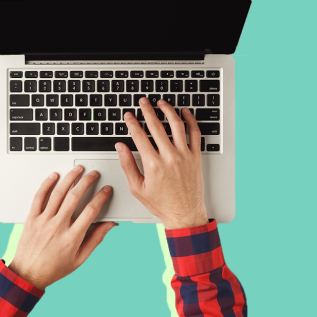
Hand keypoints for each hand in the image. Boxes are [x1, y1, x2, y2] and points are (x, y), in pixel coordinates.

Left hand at [8, 166, 116, 289]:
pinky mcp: (31, 219)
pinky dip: (46, 184)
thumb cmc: (54, 268)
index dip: (101, 197)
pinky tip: (54, 176)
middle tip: (93, 174)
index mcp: (72, 237)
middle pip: (75, 197)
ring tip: (77, 170)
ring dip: (69, 178)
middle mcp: (58, 226)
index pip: (91, 211)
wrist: (28, 274)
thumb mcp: (80, 258)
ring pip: (58, 193)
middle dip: (87, 181)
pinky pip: (39, 197)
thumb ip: (96, 239)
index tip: (106, 190)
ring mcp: (43, 221)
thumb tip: (109, 225)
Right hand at [115, 97, 208, 229]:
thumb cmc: (161, 204)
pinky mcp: (196, 157)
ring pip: (176, 125)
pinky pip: (195, 134)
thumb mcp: (138, 188)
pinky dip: (190, 121)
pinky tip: (185, 112)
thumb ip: (128, 165)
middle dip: (147, 111)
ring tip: (161, 103)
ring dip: (168, 111)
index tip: (128, 116)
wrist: (184, 214)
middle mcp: (170, 157)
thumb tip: (120, 147)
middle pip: (157, 126)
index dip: (132, 123)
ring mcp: (184, 156)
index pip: (139, 136)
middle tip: (143, 102)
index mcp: (153, 164)